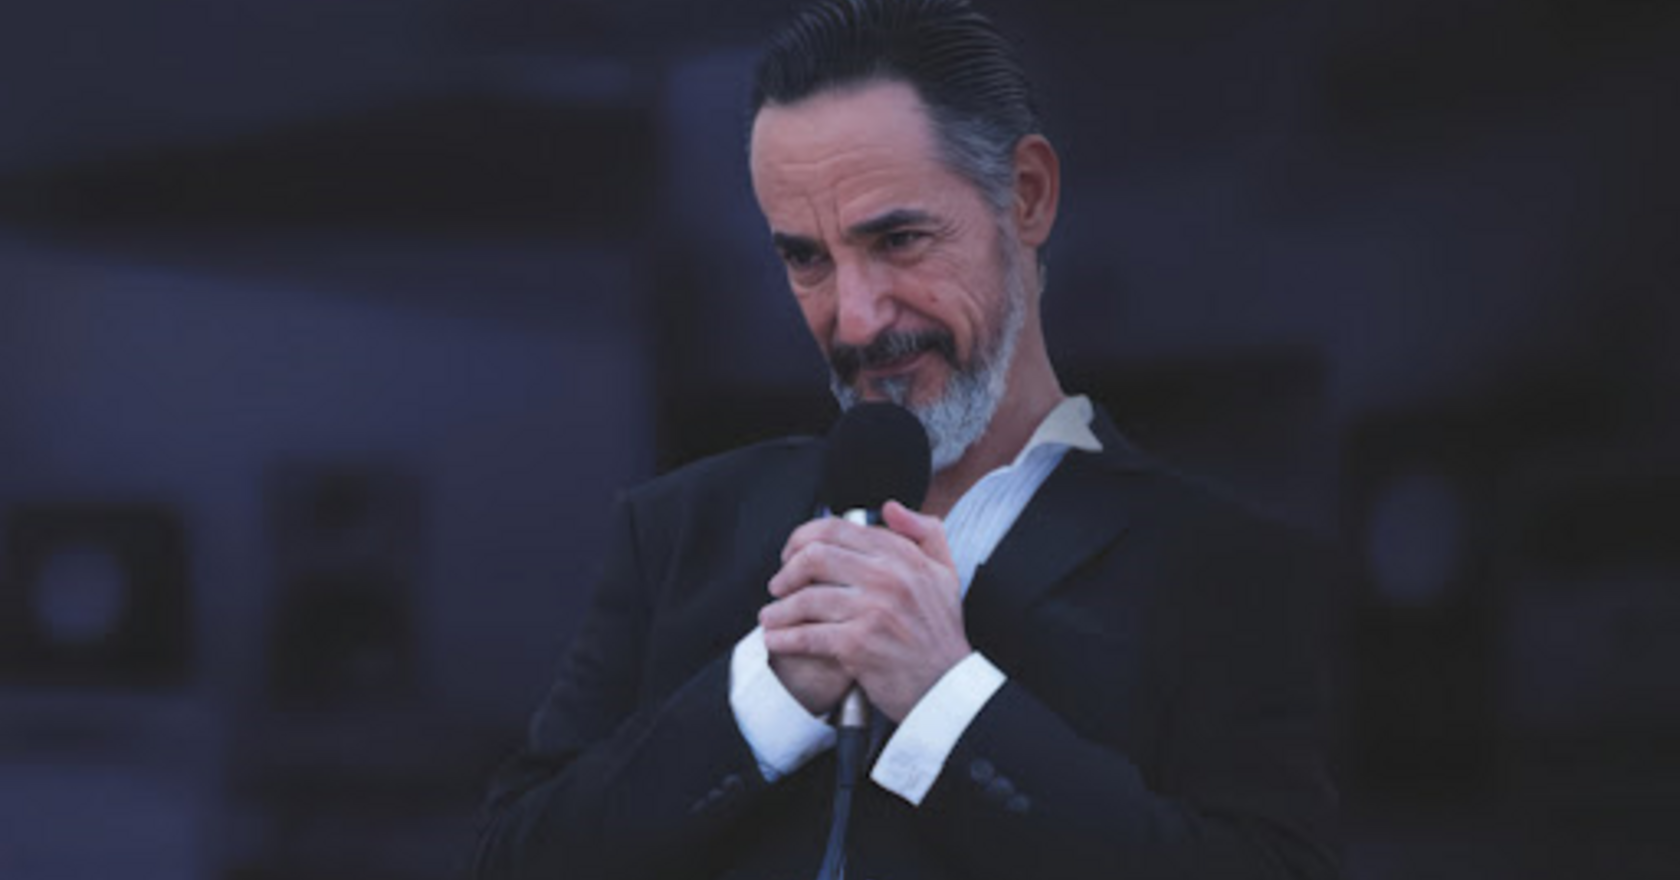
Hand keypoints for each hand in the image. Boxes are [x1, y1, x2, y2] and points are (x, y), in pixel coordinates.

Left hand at [760, 502, 970, 720]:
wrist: (947, 686)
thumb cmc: (940, 632)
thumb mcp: (945, 573)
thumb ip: (924, 531)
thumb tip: (889, 508)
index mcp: (903, 556)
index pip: (839, 529)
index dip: (804, 537)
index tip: (793, 553)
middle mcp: (888, 578)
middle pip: (815, 556)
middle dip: (787, 570)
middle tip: (778, 585)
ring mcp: (872, 611)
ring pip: (806, 598)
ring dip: (779, 609)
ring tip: (770, 616)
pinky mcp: (858, 644)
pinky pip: (807, 635)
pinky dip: (784, 638)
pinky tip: (775, 639)